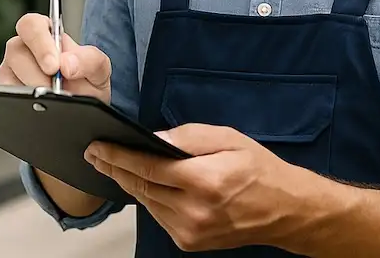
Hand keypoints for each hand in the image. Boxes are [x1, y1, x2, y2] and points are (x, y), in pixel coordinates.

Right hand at [0, 13, 111, 104]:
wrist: (83, 108)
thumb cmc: (86, 81)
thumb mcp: (98, 69)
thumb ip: (89, 60)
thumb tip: (67, 64)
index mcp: (45, 33)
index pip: (31, 25)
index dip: (40, 43)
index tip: (54, 66)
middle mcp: (24, 48)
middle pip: (16, 50)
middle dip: (37, 74)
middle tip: (54, 89)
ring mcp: (12, 70)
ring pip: (8, 75)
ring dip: (32, 90)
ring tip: (52, 99)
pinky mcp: (5, 91)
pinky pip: (5, 96)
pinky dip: (23, 103)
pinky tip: (40, 107)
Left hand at [85, 125, 302, 251]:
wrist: (284, 210)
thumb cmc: (259, 169)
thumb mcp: (227, 138)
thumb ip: (188, 137)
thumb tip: (153, 139)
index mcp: (204, 181)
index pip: (148, 168)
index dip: (118, 156)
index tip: (98, 147)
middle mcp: (194, 211)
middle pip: (141, 187)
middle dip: (115, 168)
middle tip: (95, 154)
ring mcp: (190, 231)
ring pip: (146, 203)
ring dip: (129, 183)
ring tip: (112, 165)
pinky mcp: (189, 242)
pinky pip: (158, 215)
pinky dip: (148, 198)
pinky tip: (142, 184)